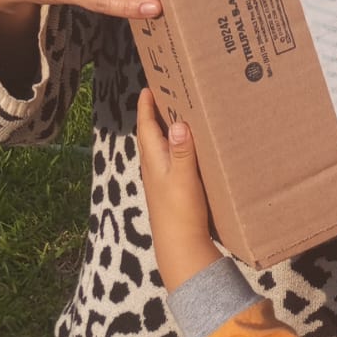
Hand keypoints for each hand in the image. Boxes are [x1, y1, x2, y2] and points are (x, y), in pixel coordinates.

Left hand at [136, 88, 220, 291]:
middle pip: (151, 135)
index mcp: (153, 161)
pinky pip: (171, 162)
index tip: (148, 87)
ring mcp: (161, 182)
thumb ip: (181, 151)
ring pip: (160, 149)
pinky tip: (190, 152)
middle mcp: (153, 169)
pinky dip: (177, 149)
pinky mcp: (171, 193)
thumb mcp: (183, 179)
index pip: (146, 126)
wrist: (181, 249)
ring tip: (180, 116)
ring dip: (167, 131)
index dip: (146, 106)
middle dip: (156, 114)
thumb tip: (177, 123)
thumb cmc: (180, 213)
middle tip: (167, 94)